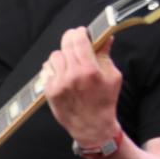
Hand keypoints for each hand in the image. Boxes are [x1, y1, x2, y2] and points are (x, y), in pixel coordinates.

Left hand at [44, 27, 123, 151]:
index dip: (80, 32)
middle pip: (65, 45)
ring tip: (70, 63)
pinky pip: (47, 70)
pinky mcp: (49, 91)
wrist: (92, 126)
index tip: (82, 32)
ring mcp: (58, 84)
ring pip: (54, 56)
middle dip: (71, 40)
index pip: (78, 40)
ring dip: (62, 56)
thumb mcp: (112, 77)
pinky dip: (54, 69)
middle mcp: (72, 76)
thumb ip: (105, 55)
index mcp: (89, 70)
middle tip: (75, 42)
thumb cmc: (105, 101)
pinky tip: (63, 74)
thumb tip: (106, 37)